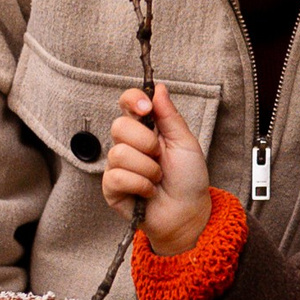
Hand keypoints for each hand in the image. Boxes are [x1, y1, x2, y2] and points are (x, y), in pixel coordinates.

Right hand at [104, 86, 211, 253]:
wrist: (188, 211)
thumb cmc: (188, 178)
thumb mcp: (185, 142)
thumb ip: (170, 116)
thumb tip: (159, 88)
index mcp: (145, 128)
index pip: (127, 103)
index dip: (132, 100)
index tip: (147, 108)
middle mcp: (127, 144)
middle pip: (119, 126)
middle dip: (147, 142)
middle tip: (160, 156)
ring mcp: (117, 165)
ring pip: (119, 153)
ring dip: (148, 168)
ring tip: (157, 177)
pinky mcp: (111, 187)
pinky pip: (118, 176)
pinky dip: (140, 184)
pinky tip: (148, 191)